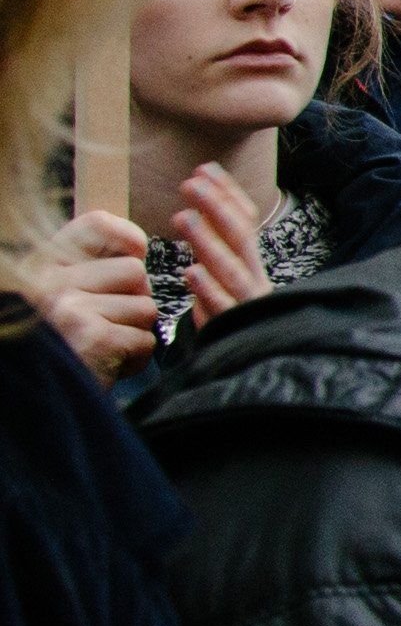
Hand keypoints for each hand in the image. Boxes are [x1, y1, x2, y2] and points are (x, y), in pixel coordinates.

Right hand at [25, 213, 152, 375]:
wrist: (29, 401)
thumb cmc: (52, 348)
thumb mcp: (56, 299)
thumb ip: (86, 273)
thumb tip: (138, 253)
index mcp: (40, 266)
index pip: (95, 224)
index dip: (128, 236)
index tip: (136, 253)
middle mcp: (50, 281)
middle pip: (134, 271)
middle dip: (134, 301)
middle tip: (108, 325)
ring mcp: (70, 307)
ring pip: (145, 307)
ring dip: (134, 333)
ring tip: (103, 348)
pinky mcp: (94, 336)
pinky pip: (145, 340)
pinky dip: (135, 359)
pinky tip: (106, 366)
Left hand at [166, 167, 267, 321]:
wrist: (255, 375)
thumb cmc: (234, 327)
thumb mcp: (226, 286)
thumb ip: (216, 256)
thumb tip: (197, 215)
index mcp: (253, 268)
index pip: (246, 223)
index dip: (228, 195)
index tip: (205, 169)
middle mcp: (256, 283)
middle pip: (242, 239)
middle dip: (217, 207)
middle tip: (190, 182)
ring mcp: (248, 308)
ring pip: (232, 270)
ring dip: (208, 242)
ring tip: (182, 217)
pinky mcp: (237, 333)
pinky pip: (225, 310)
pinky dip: (210, 291)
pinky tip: (192, 273)